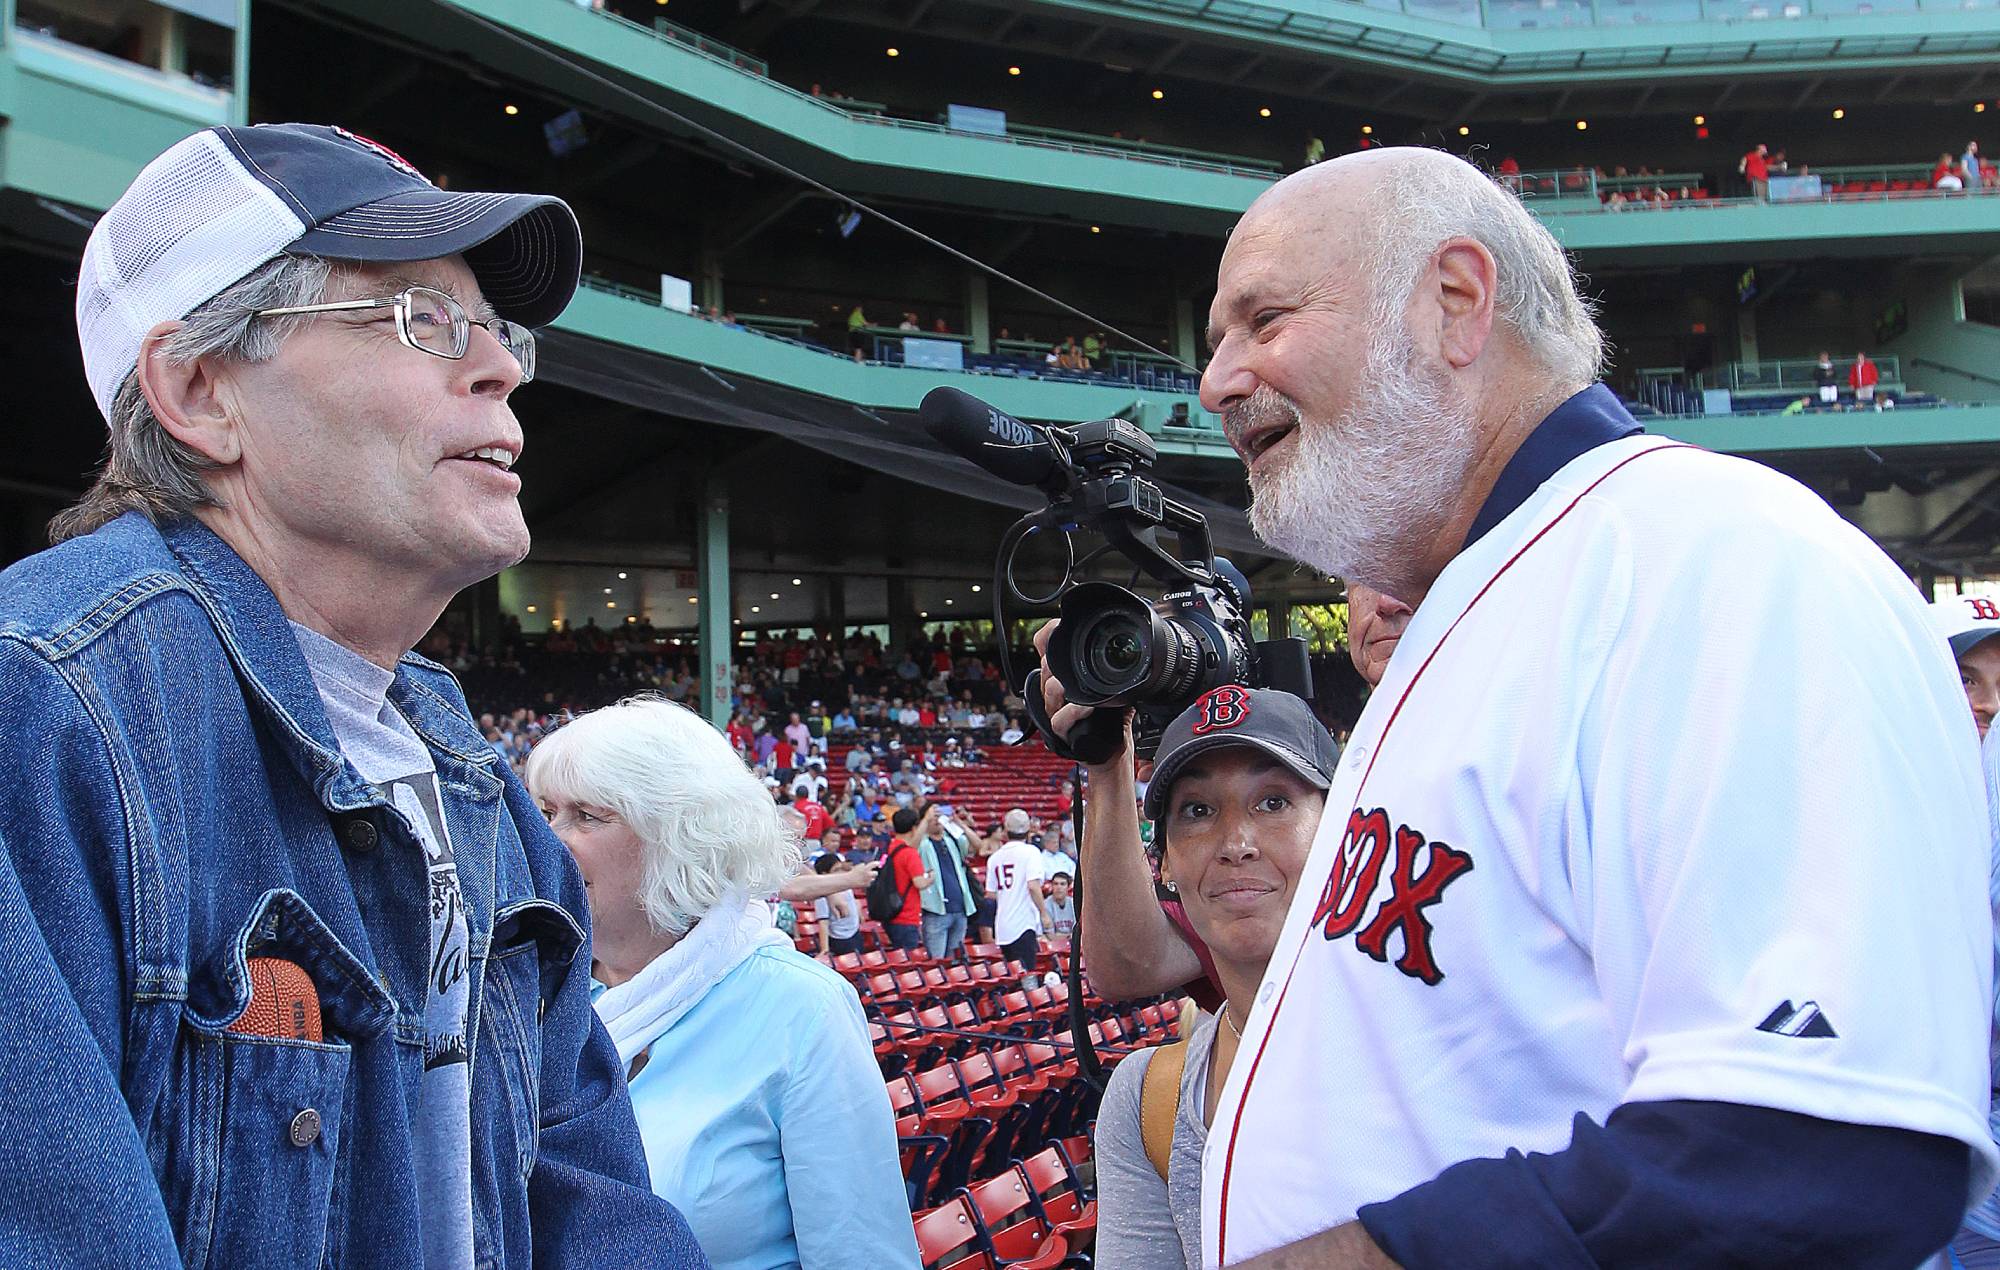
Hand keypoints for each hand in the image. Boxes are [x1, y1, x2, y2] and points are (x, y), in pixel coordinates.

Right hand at [850, 862, 880, 886]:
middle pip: (876, 873)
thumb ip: (866, 865)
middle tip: (871, 872)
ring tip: (864, 877)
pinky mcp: (867, 885)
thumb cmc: (854, 873)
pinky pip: (870, 882)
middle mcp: (868, 874)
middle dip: (874, 872)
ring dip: (870, 877)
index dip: (877, 863)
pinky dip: (867, 881)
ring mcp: (868, 880)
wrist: (849, 881)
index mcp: (865, 868)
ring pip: (873, 878)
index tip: (878, 863)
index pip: (874, 864)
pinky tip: (862, 881)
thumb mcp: (859, 866)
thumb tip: (874, 863)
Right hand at [1032, 619, 1131, 766]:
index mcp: (1063, 677)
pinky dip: (1072, 712)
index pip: (1045, 650)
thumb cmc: (1109, 721)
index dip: (1047, 636)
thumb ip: (1116, 672)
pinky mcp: (1062, 732)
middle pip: (1045, 666)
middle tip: (1070, 655)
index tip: (1057, 624)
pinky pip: (1060, 719)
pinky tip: (1086, 708)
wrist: (1110, 753)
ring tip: (1073, 682)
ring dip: (1061, 684)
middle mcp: (1055, 692)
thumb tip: (1136, 654)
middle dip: (1054, 658)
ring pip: (1049, 690)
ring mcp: (1056, 711)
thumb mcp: (1114, 689)